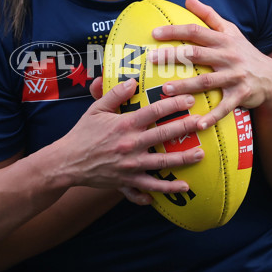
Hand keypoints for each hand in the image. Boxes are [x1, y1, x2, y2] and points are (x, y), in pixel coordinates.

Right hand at [60, 77, 205, 200]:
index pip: (154, 111)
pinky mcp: (128, 182)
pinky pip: (150, 188)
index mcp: (124, 124)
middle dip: (186, 127)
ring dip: (184, 159)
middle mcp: (131, 145)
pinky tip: (184, 188)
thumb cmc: (82, 134)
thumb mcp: (96, 110)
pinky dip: (167, 190)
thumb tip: (133, 81)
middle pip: (164, 135)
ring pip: (163, 163)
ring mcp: (131, 165)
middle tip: (204, 122)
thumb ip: (115, 94)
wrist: (67, 163)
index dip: (174, 104)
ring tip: (201, 154)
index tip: (190, 100)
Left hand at [149, 0, 271, 128]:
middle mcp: (229, 56)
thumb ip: (209, 16)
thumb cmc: (243, 52)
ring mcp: (235, 76)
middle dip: (173, 56)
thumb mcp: (230, 31)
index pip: (195, 32)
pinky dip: (212, 116)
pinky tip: (196, 124)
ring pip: (207, 82)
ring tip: (165, 90)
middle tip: (152, 59)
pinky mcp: (241, 95)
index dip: (175, 31)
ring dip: (186, 87)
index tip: (154, 34)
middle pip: (197, 54)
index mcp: (223, 40)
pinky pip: (225, 107)